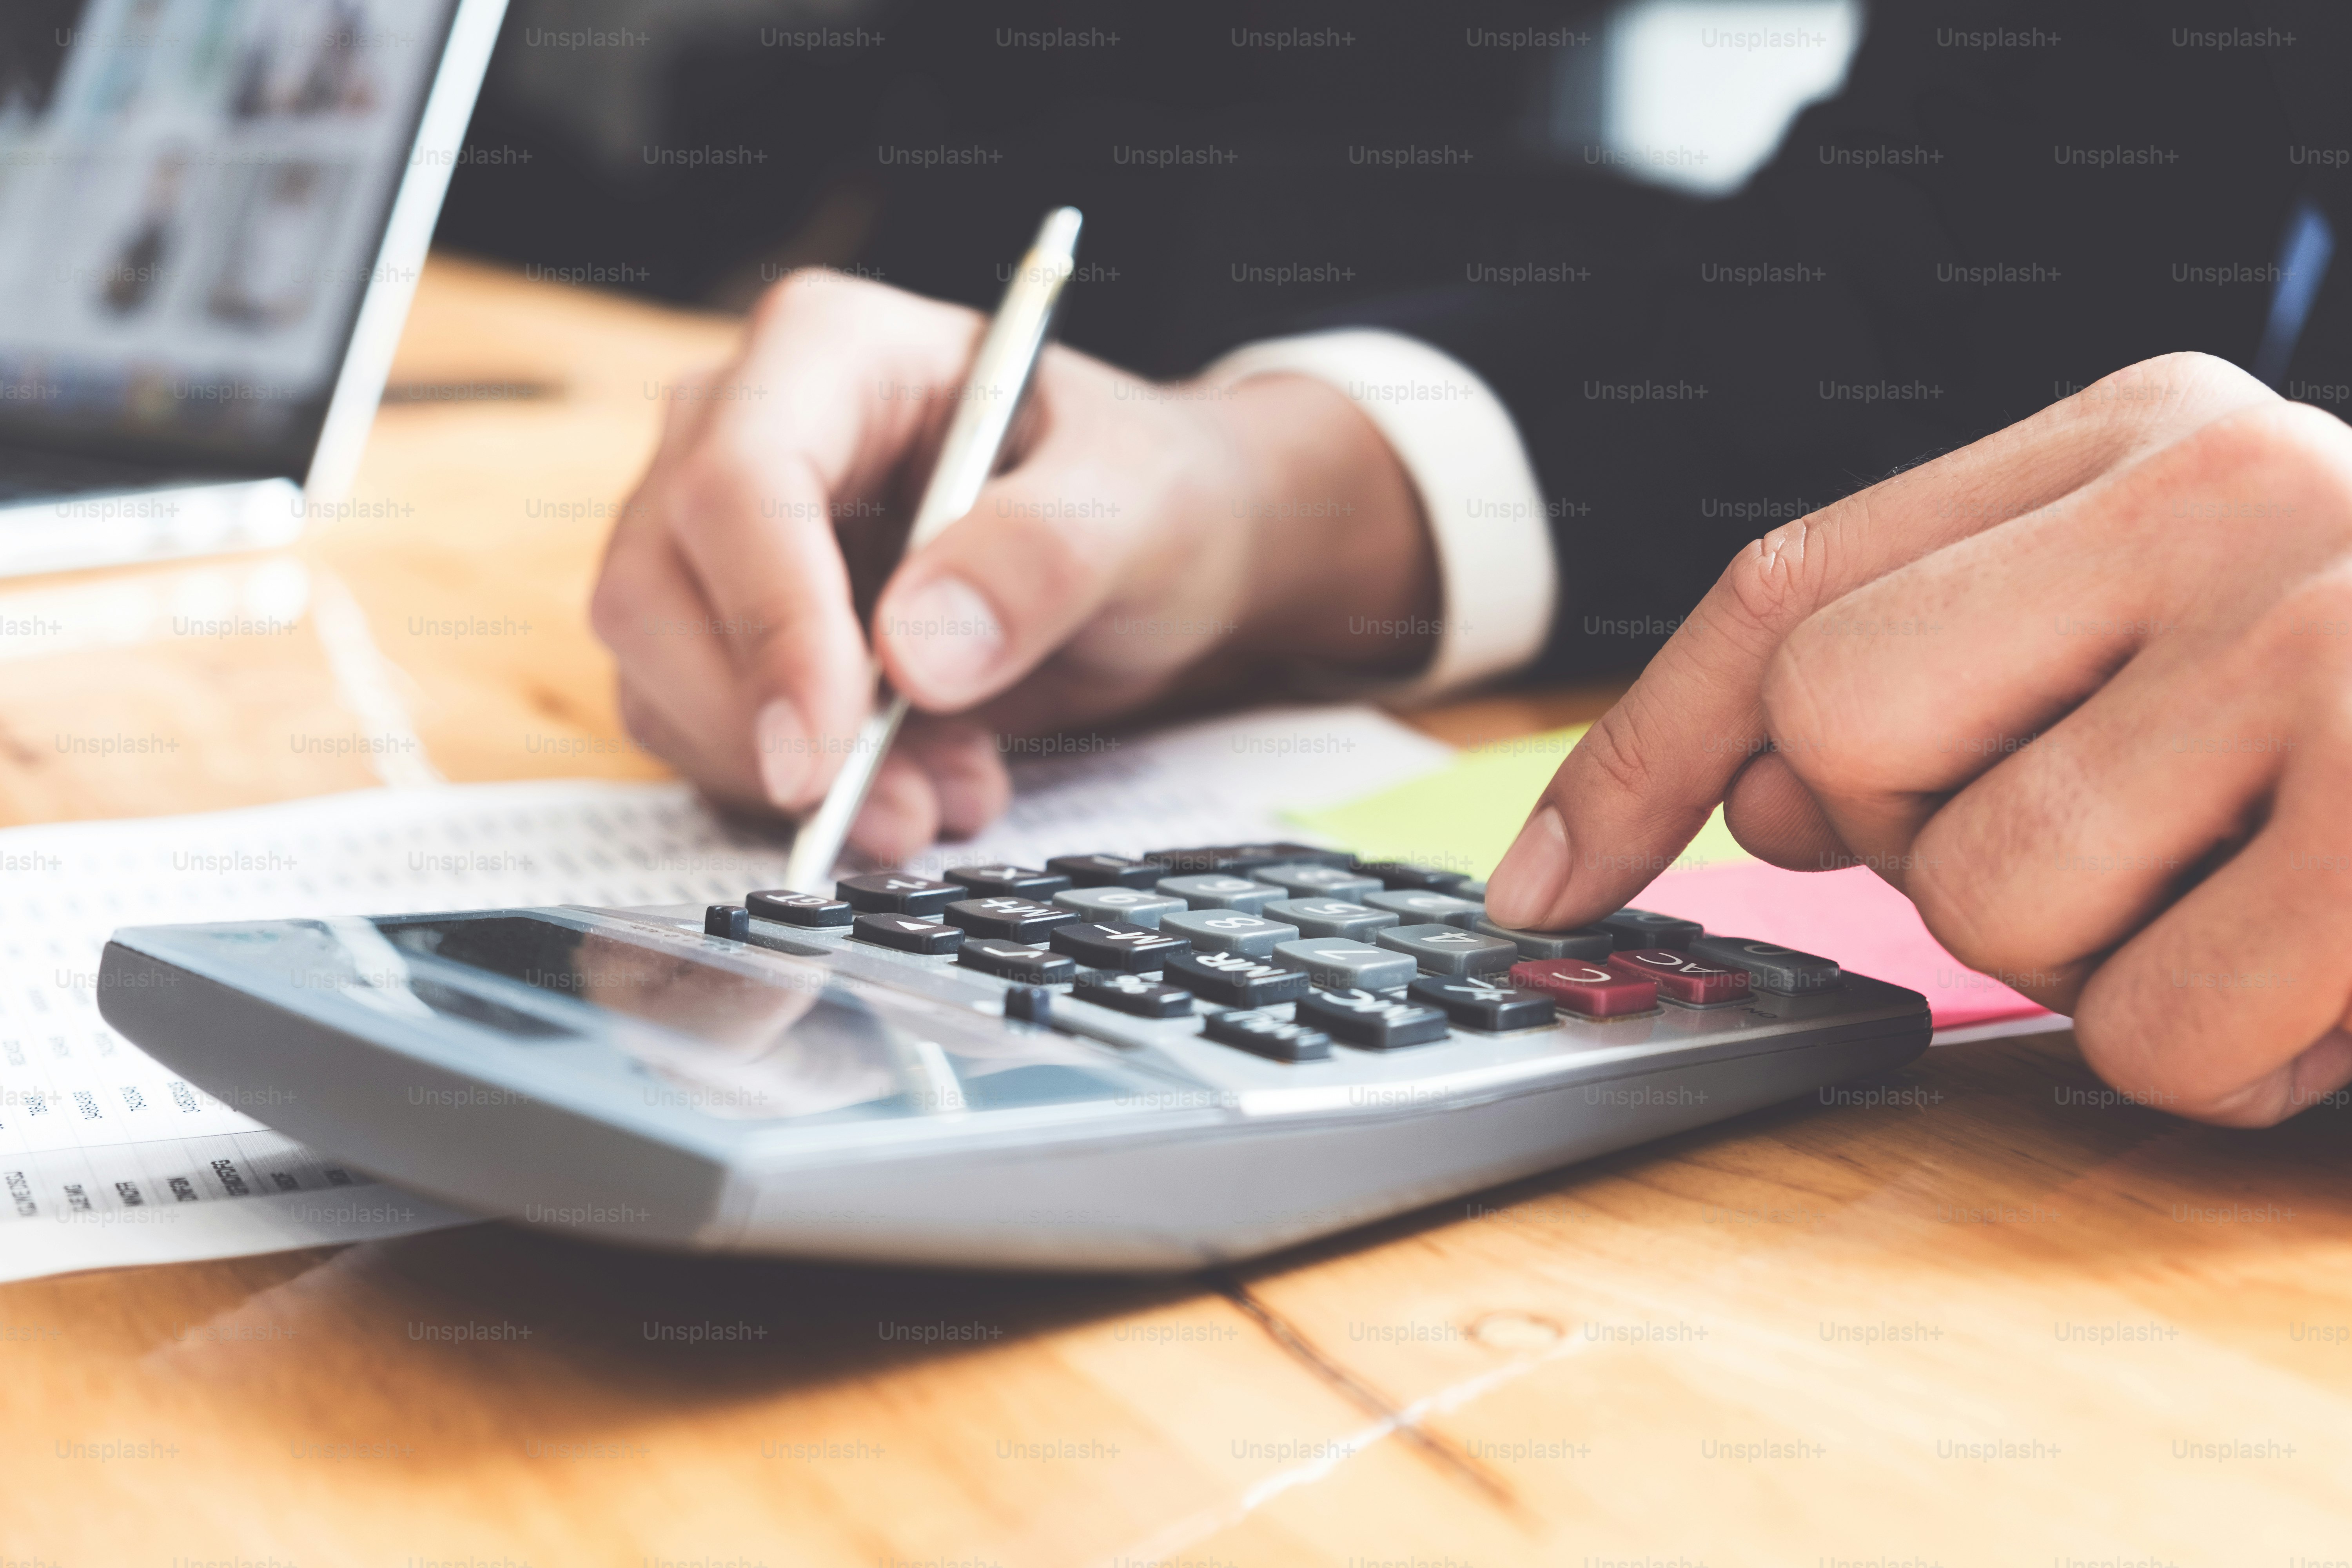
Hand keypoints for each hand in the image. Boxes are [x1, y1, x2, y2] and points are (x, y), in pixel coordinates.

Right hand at [591, 271, 1433, 861]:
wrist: (1149, 550)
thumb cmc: (1141, 494)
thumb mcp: (1139, 506)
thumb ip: (1045, 557)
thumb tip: (918, 657)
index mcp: (829, 349)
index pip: (739, 483)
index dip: (770, 627)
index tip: (828, 755)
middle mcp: (739, 427)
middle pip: (657, 589)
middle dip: (768, 730)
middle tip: (905, 816)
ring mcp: (717, 537)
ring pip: (663, 676)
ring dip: (793, 777)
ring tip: (949, 798)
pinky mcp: (726, 632)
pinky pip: (703, 731)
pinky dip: (804, 790)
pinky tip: (925, 788)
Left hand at [1485, 352, 2351, 1125]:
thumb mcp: (2186, 616)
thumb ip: (1959, 670)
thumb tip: (1760, 803)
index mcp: (2144, 434)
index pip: (1789, 589)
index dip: (1638, 750)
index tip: (1538, 885)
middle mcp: (2217, 501)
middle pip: (1838, 729)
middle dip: (1918, 849)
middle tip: (2114, 851)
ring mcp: (2318, 649)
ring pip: (1983, 898)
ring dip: (2089, 957)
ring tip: (2250, 893)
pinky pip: (2152, 1031)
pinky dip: (2216, 1054)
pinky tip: (2327, 978)